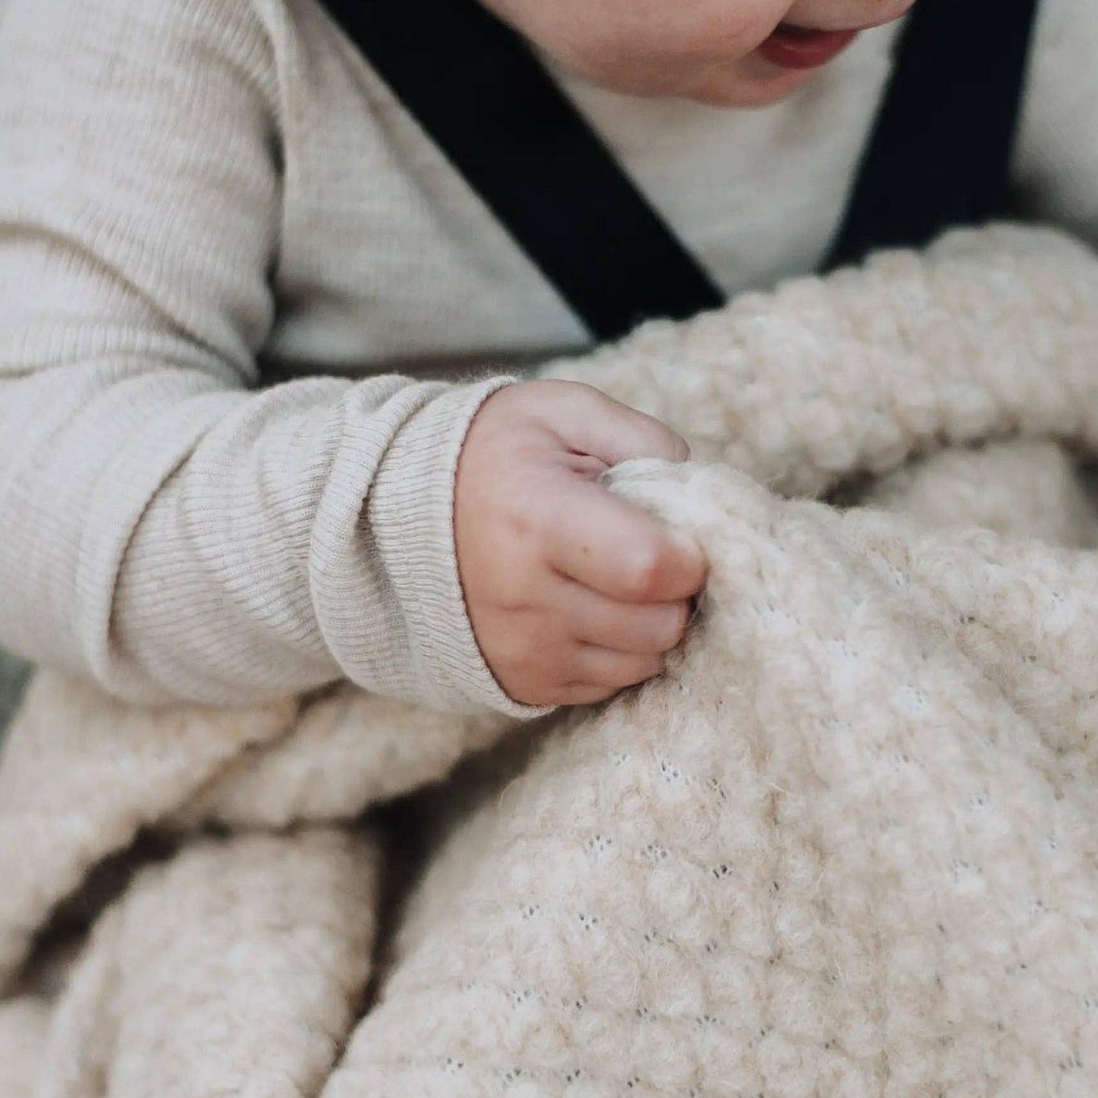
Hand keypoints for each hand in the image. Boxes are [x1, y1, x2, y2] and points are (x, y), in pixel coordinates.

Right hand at [453, 380, 706, 706]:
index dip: (691, 553)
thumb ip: (643, 439)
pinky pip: (613, 684)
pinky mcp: (524, 683)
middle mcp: (526, 597)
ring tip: (620, 578)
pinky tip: (594, 606)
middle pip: (660, 624)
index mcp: (538, 519)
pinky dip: (621, 649)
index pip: (652, 567)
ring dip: (653, 622)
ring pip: (645, 661)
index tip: (683, 533)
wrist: (396, 511)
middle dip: (678, 590)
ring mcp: (523, 650)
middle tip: (653, 552)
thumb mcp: (562, 412)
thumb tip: (702, 497)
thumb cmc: (495, 452)